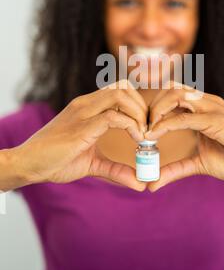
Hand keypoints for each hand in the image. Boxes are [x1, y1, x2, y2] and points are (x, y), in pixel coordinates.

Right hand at [8, 80, 147, 191]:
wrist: (28, 164)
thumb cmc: (55, 160)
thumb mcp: (92, 164)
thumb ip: (115, 170)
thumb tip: (140, 183)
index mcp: (88, 107)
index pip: (120, 90)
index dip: (138, 104)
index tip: (147, 127)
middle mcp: (86, 104)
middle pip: (123, 86)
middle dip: (142, 105)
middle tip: (149, 128)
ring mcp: (84, 112)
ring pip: (120, 95)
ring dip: (139, 113)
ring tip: (144, 134)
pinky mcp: (82, 126)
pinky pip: (113, 117)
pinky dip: (131, 126)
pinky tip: (137, 140)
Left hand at [145, 81, 223, 191]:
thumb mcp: (198, 164)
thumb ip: (175, 169)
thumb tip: (152, 183)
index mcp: (202, 107)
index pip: (172, 93)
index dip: (153, 106)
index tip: (140, 125)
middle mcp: (206, 102)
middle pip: (170, 88)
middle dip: (151, 106)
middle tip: (141, 127)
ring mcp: (212, 108)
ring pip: (175, 95)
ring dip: (156, 111)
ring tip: (147, 131)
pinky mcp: (216, 120)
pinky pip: (185, 117)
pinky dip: (166, 125)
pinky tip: (154, 135)